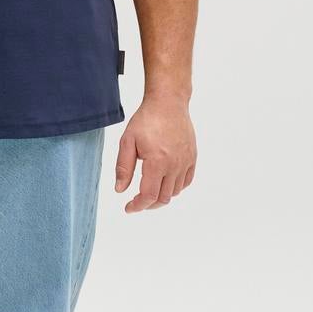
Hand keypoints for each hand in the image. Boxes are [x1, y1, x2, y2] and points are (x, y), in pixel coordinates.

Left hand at [114, 96, 196, 212]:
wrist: (168, 103)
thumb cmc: (146, 120)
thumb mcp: (127, 141)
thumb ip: (123, 168)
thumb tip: (120, 190)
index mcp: (157, 162)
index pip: (149, 195)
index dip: (138, 206)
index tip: (128, 208)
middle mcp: (174, 164)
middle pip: (163, 198)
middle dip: (148, 204)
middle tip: (136, 202)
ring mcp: (186, 161)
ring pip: (175, 192)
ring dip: (161, 196)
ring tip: (148, 191)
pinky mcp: (192, 157)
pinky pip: (186, 181)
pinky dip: (176, 188)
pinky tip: (164, 183)